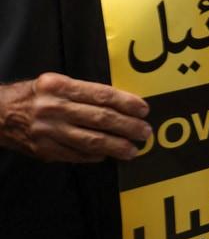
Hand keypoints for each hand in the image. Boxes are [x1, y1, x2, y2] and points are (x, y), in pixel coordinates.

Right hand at [0, 74, 151, 162]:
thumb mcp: (55, 83)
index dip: (127, 103)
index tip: (144, 109)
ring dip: (117, 146)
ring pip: (91, 141)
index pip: (102, 95)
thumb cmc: (33, 96)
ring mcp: (48, 131)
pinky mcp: (44, 150)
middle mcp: (54, 108)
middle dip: (128, 127)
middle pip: (101, 119)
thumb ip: (82, 91)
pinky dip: (95, 155)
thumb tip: (120, 103)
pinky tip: (107, 155)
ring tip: (133, 150)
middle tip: (145, 132)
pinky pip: (76, 155)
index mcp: (60, 86)